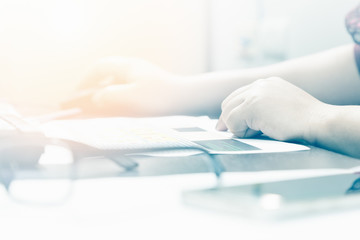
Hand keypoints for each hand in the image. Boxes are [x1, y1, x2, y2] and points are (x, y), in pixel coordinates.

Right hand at [62, 57, 178, 115]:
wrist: (189, 100)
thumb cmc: (161, 98)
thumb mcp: (130, 98)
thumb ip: (109, 96)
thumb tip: (96, 98)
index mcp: (127, 66)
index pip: (99, 68)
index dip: (85, 81)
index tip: (77, 95)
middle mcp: (134, 69)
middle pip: (107, 76)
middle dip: (95, 89)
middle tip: (87, 104)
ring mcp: (143, 77)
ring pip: (118, 84)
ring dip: (107, 96)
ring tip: (101, 111)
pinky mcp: (150, 87)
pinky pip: (128, 91)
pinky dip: (120, 100)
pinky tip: (120, 112)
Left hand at [216, 77, 328, 141]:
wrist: (318, 122)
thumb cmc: (304, 120)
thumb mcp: (280, 106)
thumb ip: (262, 107)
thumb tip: (242, 119)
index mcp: (267, 83)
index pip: (238, 96)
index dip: (230, 111)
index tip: (226, 124)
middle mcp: (260, 85)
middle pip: (229, 102)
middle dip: (228, 119)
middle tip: (229, 132)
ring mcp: (256, 93)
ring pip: (229, 113)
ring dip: (238, 128)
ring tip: (256, 133)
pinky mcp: (253, 105)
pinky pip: (233, 122)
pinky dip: (240, 132)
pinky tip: (259, 132)